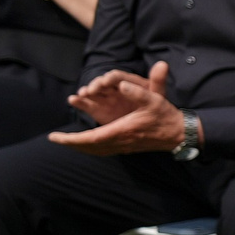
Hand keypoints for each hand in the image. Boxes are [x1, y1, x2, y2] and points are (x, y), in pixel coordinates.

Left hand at [50, 62, 186, 155]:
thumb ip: (137, 91)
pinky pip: (102, 151)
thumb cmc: (165, 115)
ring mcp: (123, 147)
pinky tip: (86, 144)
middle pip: (89, 147)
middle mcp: (120, 142)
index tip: (55, 136)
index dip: (71, 139)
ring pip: (94, 151)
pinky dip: (89, 148)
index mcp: (122, 130)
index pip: (90, 138)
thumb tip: (120, 84)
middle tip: (55, 139)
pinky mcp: (126, 148)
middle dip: (70, 143)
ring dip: (79, 146)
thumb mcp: (154, 99)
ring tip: (66, 141)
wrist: (179, 134)